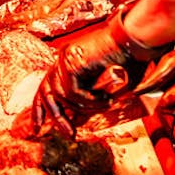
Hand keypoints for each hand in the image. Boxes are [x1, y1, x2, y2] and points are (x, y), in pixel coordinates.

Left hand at [32, 11, 164, 135]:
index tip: (38, 128)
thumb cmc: (128, 61)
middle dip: (57, 118)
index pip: (45, 88)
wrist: (135, 39)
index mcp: (67, 63)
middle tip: (70, 134)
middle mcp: (63, 59)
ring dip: (87, 108)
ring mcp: (65, 58)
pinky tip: (107, 98)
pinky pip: (74, 93)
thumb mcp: (105, 86)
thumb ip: (89, 100)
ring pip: (64, 96)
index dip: (41, 109)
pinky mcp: (72, 61)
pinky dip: (91, 101)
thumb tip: (77, 120)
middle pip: (47, 93)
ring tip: (107, 104)